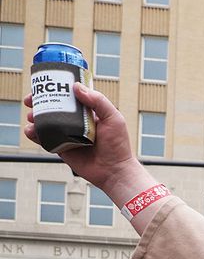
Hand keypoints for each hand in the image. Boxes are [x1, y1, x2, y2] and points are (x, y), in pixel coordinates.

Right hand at [24, 85, 155, 203]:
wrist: (115, 172)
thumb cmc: (118, 146)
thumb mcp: (113, 118)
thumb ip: (98, 101)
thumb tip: (76, 86)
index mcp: (86, 113)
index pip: (67, 97)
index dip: (54, 90)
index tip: (42, 86)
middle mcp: (75, 123)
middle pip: (53, 108)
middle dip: (38, 103)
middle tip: (30, 101)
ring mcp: (67, 136)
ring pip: (45, 123)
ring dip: (34, 118)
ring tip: (31, 117)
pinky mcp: (61, 149)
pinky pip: (44, 140)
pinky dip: (34, 135)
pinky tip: (31, 131)